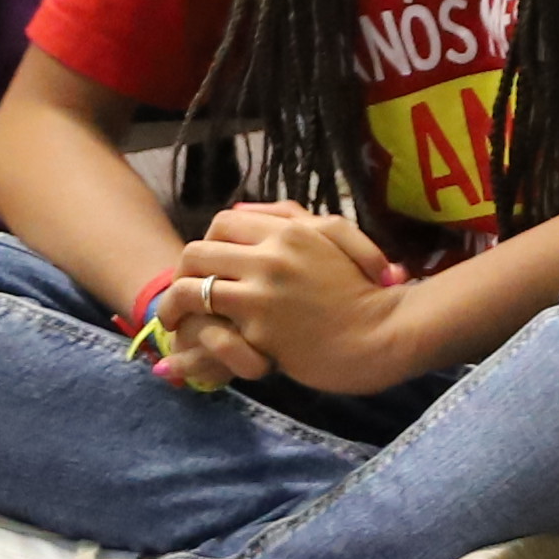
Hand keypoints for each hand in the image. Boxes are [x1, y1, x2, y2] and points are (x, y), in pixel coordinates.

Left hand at [174, 198, 415, 396]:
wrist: (383, 334)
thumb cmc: (366, 289)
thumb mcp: (336, 237)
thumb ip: (291, 218)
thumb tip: (242, 209)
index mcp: (290, 231)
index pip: (223, 222)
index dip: (208, 242)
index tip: (207, 266)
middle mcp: (271, 256)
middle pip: (197, 252)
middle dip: (181, 274)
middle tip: (183, 296)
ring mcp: (263, 294)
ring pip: (191, 289)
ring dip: (175, 307)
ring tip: (175, 322)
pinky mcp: (260, 330)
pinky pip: (208, 328)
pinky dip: (195, 338)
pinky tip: (192, 349)